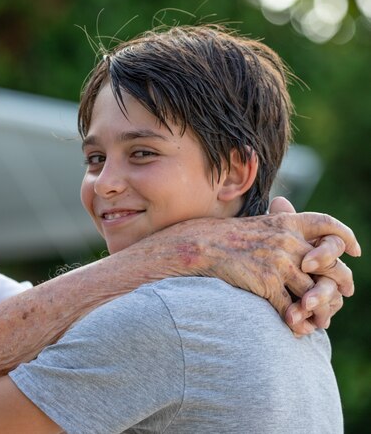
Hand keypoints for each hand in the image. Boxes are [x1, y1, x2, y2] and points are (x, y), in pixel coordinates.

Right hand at [161, 200, 359, 328]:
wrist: (197, 246)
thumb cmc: (222, 237)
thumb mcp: (254, 225)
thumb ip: (276, 227)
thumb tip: (291, 234)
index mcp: (284, 223)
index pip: (326, 224)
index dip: (345, 236)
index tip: (354, 250)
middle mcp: (286, 241)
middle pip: (328, 264)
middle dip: (340, 282)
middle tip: (345, 294)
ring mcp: (278, 262)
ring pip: (312, 291)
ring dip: (320, 310)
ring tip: (322, 321)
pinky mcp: (266, 282)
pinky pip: (290, 306)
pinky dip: (296, 321)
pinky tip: (297, 329)